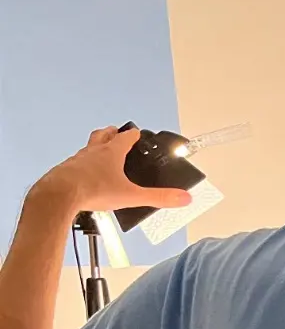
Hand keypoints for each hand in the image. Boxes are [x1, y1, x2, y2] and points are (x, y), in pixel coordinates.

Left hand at [33, 127, 192, 213]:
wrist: (59, 194)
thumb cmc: (92, 190)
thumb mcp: (131, 196)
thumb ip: (158, 197)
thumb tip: (182, 197)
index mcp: (111, 153)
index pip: (125, 138)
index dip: (133, 135)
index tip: (137, 133)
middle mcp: (93, 152)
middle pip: (102, 135)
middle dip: (110, 133)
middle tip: (114, 131)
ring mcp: (78, 159)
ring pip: (88, 147)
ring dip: (95, 146)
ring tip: (99, 151)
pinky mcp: (66, 170)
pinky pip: (76, 162)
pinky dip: (82, 163)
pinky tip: (85, 174)